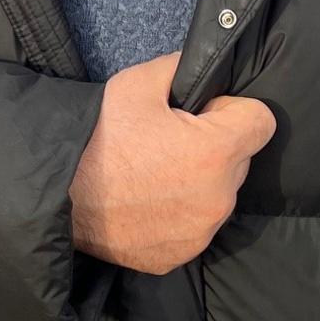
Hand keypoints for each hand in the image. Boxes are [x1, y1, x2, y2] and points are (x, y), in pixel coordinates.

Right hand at [68, 52, 275, 274]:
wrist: (57, 198)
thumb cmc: (98, 139)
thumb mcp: (135, 84)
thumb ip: (182, 68)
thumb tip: (205, 64)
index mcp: (215, 152)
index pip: (262, 122)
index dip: (233, 110)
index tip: (204, 111)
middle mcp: (219, 197)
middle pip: (239, 160)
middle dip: (215, 146)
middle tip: (168, 141)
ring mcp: (201, 232)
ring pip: (218, 194)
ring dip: (199, 182)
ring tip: (153, 173)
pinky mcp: (181, 256)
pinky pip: (195, 225)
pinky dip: (179, 213)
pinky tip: (147, 202)